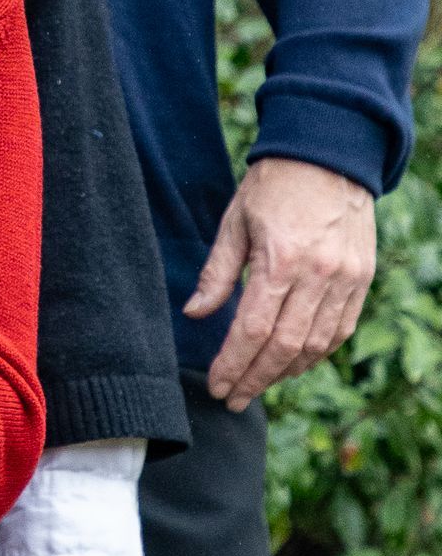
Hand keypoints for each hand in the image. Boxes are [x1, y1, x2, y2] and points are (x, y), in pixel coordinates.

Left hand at [186, 155, 376, 410]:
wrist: (329, 156)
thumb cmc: (271, 187)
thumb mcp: (234, 222)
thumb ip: (217, 273)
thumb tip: (194, 314)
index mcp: (280, 260)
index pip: (254, 330)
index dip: (234, 364)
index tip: (218, 386)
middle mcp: (318, 276)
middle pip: (285, 347)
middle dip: (256, 379)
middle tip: (233, 399)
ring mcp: (345, 280)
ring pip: (316, 345)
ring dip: (285, 372)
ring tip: (257, 384)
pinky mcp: (361, 280)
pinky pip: (340, 330)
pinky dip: (316, 353)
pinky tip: (293, 363)